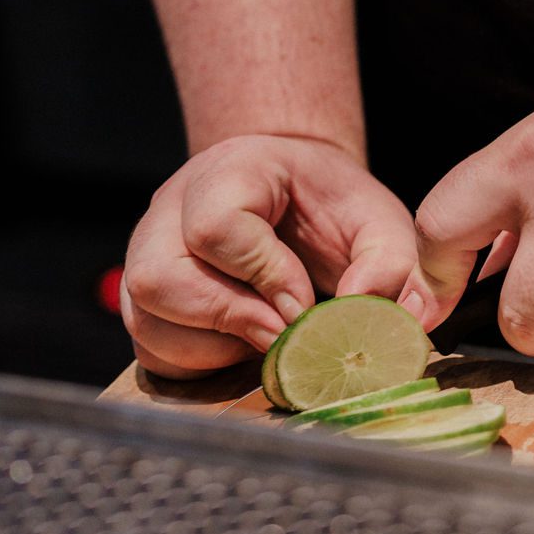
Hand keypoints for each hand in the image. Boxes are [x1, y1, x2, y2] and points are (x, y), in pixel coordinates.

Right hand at [122, 133, 416, 377]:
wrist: (295, 198)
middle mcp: (171, 208)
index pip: (214, 227)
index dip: (263, 275)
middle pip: (158, 277)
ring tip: (261, 340)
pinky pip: (147, 345)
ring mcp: (148, 251)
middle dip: (228, 318)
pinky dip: (193, 362)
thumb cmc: (333, 207)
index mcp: (229, 171)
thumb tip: (364, 311)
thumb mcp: (377, 221)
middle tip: (281, 334)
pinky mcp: (144, 297)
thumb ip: (388, 263)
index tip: (302, 302)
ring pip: (145, 317)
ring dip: (209, 347)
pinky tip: (238, 348)